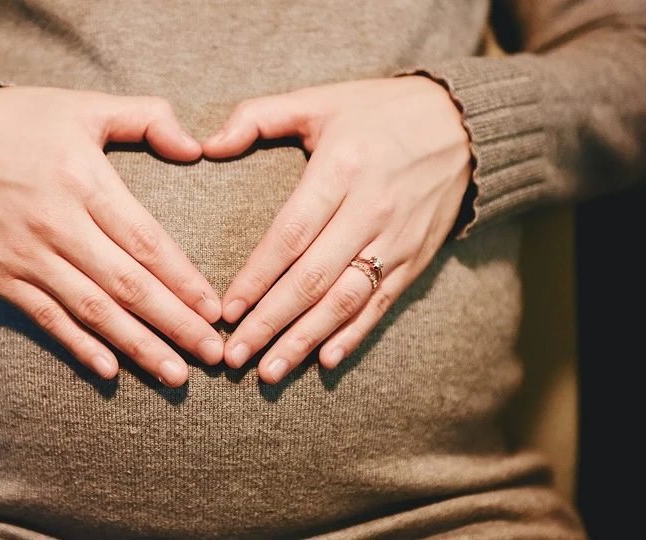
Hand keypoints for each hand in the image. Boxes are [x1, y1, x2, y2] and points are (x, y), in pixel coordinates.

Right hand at [0, 87, 222, 386]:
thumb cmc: (23, 122)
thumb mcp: (86, 106)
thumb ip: (147, 118)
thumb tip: (196, 148)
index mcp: (83, 179)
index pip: (145, 241)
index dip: (183, 280)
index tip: (215, 310)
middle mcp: (55, 223)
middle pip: (126, 285)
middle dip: (175, 323)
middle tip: (213, 355)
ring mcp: (25, 256)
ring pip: (92, 311)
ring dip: (137, 346)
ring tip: (176, 374)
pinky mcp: (0, 277)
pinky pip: (47, 319)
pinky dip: (79, 346)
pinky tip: (111, 371)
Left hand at [203, 76, 470, 382]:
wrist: (464, 124)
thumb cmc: (378, 112)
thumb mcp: (318, 100)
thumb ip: (258, 117)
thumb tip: (206, 146)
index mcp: (341, 169)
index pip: (290, 234)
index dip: (257, 277)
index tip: (226, 310)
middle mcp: (370, 209)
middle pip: (313, 278)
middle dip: (270, 322)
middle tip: (235, 356)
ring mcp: (397, 239)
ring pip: (345, 300)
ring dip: (305, 340)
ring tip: (269, 371)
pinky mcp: (417, 258)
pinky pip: (382, 304)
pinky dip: (354, 335)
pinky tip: (325, 361)